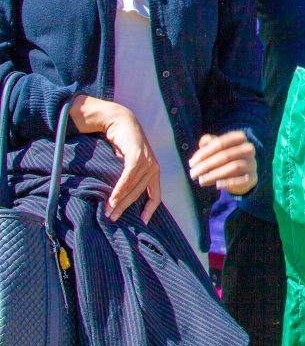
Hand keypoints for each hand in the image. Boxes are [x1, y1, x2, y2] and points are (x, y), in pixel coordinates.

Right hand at [69, 94, 161, 221]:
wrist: (121, 122)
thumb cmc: (124, 145)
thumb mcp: (129, 164)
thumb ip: (129, 179)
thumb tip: (120, 200)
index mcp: (154, 172)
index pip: (155, 195)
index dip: (150, 209)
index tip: (143, 223)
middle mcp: (154, 168)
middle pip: (139, 194)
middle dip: (125, 208)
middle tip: (112, 220)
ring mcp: (147, 162)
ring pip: (132, 187)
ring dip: (119, 201)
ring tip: (107, 212)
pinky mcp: (138, 156)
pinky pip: (128, 177)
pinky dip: (119, 189)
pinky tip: (111, 199)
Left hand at [188, 131, 257, 194]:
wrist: (243, 174)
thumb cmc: (226, 158)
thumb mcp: (218, 148)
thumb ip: (209, 142)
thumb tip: (202, 143)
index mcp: (239, 138)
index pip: (220, 143)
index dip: (204, 153)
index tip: (191, 163)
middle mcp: (248, 149)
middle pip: (225, 156)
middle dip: (206, 165)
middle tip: (193, 174)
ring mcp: (252, 163)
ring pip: (233, 167)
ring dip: (214, 175)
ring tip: (201, 181)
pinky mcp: (252, 177)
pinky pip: (240, 180)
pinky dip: (227, 182)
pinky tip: (216, 185)